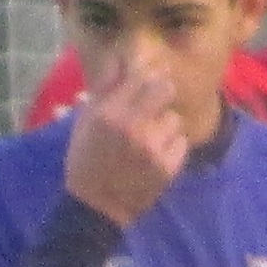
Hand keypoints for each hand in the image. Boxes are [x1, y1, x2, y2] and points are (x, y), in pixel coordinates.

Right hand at [65, 57, 187, 227]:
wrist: (96, 206)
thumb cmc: (86, 160)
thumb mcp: (85, 121)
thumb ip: (105, 90)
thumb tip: (123, 60)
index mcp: (109, 112)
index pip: (140, 76)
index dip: (148, 74)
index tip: (150, 78)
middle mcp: (132, 126)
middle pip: (165, 89)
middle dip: (163, 94)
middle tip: (157, 105)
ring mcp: (152, 147)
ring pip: (175, 118)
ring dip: (166, 125)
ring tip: (153, 137)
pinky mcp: (167, 166)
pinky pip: (181, 142)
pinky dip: (173, 146)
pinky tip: (158, 154)